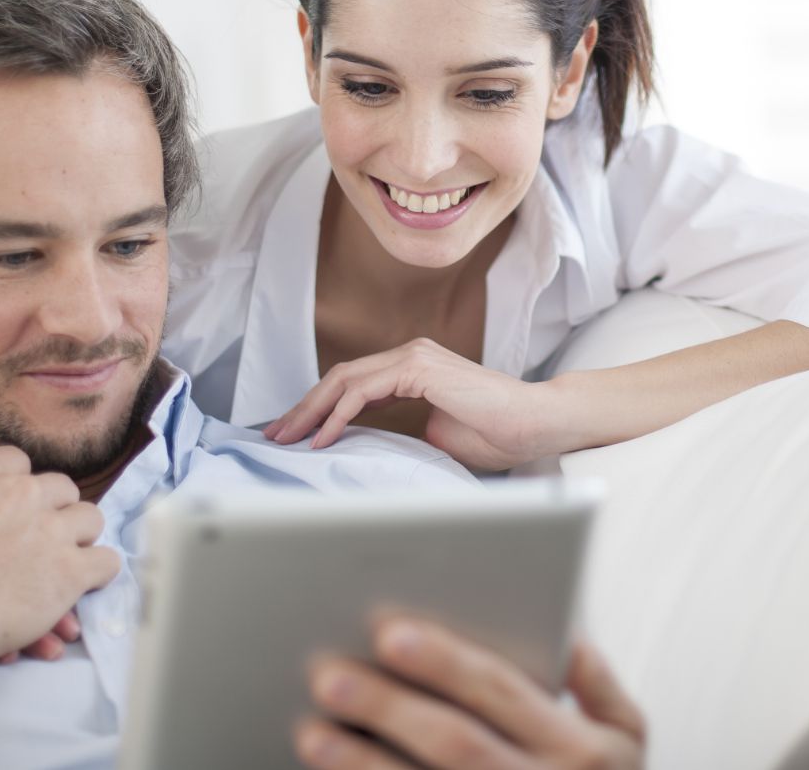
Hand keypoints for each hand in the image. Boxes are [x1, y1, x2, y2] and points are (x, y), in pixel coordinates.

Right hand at [0, 428, 120, 670]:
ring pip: (89, 518)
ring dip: (80, 535)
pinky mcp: (70, 572)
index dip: (13, 482)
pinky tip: (87, 582)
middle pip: (59, 487)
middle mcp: (23, 495)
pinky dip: (99, 571)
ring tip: (67, 556)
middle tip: (40, 533)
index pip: (15, 461)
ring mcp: (51, 532)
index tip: (7, 504)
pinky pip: (106, 561)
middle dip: (53, 507)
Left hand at [263, 338, 557, 469]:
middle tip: (275, 435)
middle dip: (302, 407)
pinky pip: (364, 390)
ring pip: (344, 379)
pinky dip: (338, 414)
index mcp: (414, 368)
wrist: (534, 424)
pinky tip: (323, 438)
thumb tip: (367, 453)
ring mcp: (414, 357)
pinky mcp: (419, 368)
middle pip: (339, 377)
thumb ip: (401, 434)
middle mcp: (410, 354)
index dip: (318, 408)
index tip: (294, 435)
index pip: (352, 383)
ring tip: (288, 438)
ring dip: (310, 411)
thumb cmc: (496, 434)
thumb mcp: (435, 438)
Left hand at [299, 617, 644, 768]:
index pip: (502, 692)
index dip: (445, 661)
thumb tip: (562, 625)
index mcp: (580, 751)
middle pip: (453, 742)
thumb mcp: (628, 737)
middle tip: (330, 674)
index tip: (392, 633)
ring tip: (312, 732)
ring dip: (361, 765)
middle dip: (389, 706)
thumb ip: (598, 679)